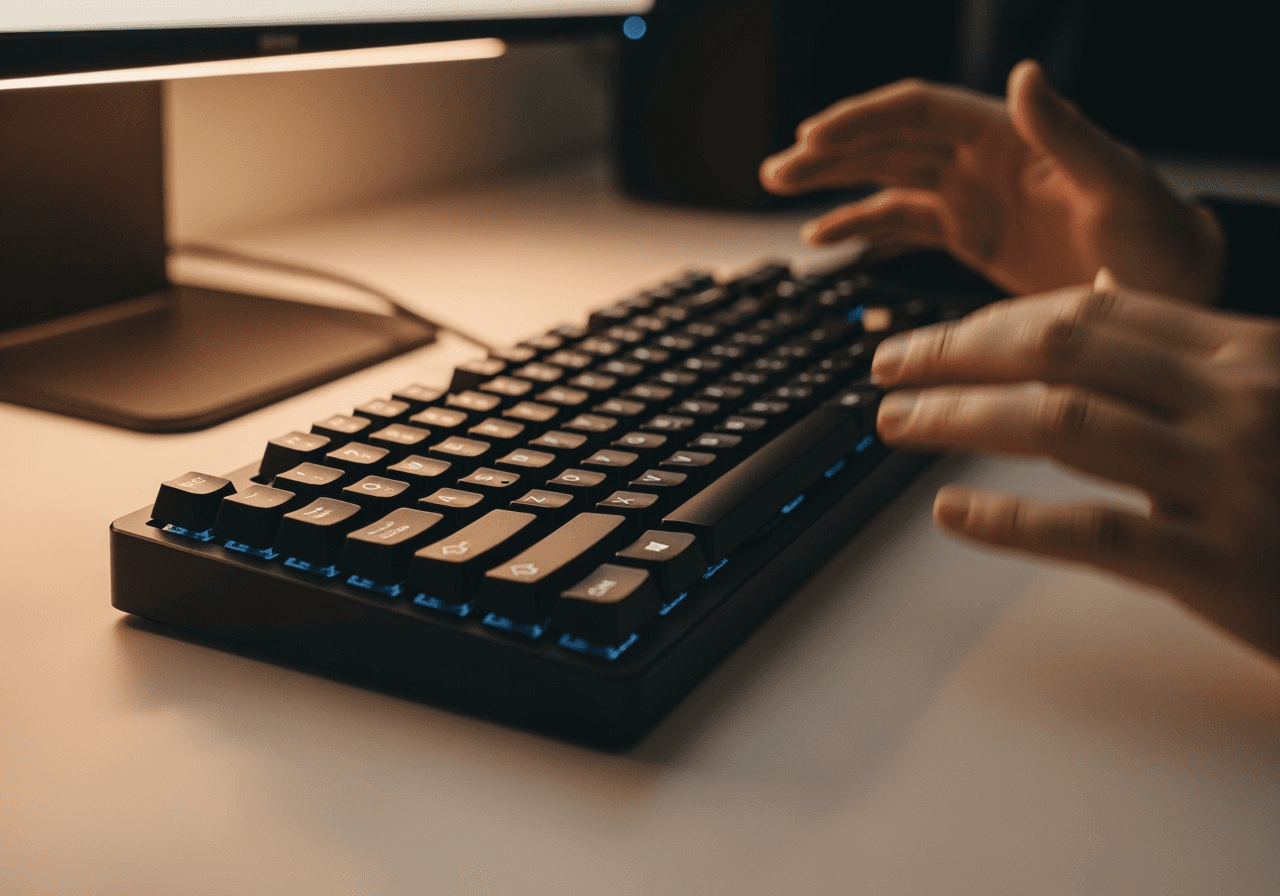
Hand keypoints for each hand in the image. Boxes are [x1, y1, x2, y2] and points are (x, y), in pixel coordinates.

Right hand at [759, 61, 1224, 306]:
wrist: (1172, 290)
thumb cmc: (1160, 239)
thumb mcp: (1120, 185)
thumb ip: (1068, 132)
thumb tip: (1023, 76)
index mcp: (1010, 139)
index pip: (919, 115)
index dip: (863, 122)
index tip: (814, 138)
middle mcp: (983, 162)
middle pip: (889, 143)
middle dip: (831, 152)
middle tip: (778, 169)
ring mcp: (973, 199)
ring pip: (886, 179)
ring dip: (834, 184)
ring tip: (782, 191)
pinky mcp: (970, 237)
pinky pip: (901, 225)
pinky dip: (860, 228)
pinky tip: (823, 235)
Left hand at [870, 269, 1279, 659]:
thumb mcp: (1268, 394)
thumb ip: (1184, 356)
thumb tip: (1088, 305)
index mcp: (1247, 351)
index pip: (1094, 312)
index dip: (997, 319)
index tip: (935, 335)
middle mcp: (1237, 399)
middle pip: (1062, 350)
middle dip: (957, 351)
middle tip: (888, 365)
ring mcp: (1231, 478)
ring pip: (1062, 424)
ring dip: (960, 417)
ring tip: (895, 421)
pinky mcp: (1222, 563)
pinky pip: (1093, 531)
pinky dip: (1009, 518)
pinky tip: (951, 511)